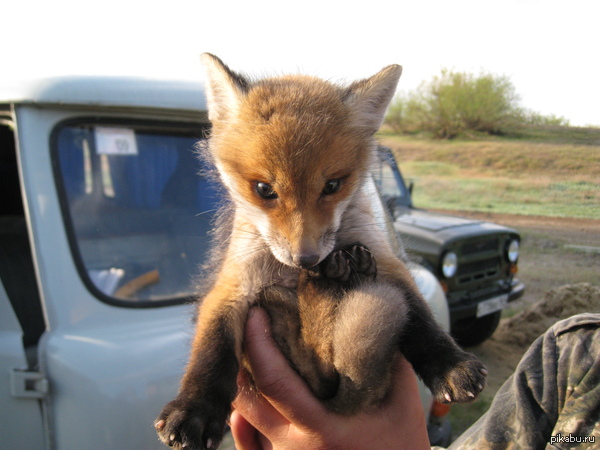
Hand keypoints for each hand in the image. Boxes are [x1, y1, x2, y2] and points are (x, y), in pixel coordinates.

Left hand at [230, 308, 430, 449]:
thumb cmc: (402, 445)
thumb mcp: (403, 402)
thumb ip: (387, 360)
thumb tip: (369, 316)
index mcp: (321, 429)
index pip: (273, 381)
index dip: (258, 343)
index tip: (254, 312)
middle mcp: (293, 449)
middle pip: (246, 398)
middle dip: (240, 358)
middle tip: (249, 326)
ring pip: (243, 419)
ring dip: (241, 384)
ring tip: (250, 353)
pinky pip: (246, 441)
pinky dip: (242, 416)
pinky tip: (251, 395)